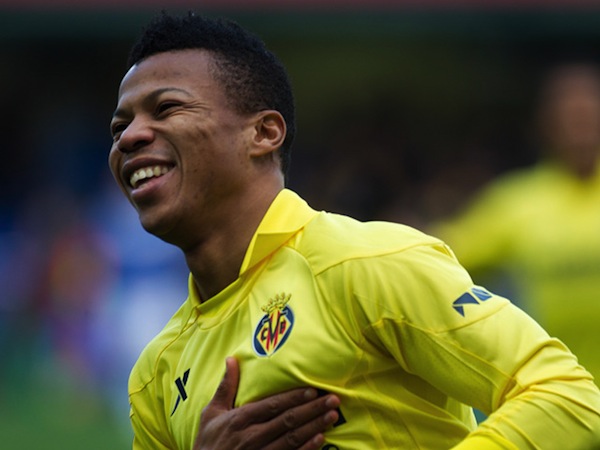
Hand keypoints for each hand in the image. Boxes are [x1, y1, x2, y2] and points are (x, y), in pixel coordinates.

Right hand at [193, 357, 340, 449]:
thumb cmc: (208, 443)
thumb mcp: (210, 414)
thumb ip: (225, 387)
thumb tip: (231, 359)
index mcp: (240, 419)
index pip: (273, 405)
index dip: (294, 397)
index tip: (312, 389)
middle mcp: (252, 436)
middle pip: (288, 420)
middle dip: (313, 409)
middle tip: (333, 400)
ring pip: (293, 438)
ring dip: (315, 427)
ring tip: (332, 416)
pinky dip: (307, 449)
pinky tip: (321, 440)